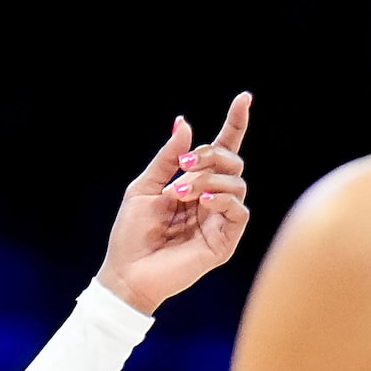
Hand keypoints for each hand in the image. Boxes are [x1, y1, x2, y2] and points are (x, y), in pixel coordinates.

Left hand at [97, 94, 252, 313]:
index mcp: (195, 184)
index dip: (235, 124)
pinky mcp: (225, 242)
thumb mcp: (145, 187)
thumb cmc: (132, 233)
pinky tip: (202, 201)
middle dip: (211, 155)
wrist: (127, 272)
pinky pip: (240, 211)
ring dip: (208, 180)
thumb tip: (185, 122)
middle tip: (184, 165)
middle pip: (232, 162)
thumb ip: (167, 158)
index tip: (244, 98)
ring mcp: (220, 220)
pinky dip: (223, 199)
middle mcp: (212, 199)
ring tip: (180, 193)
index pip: (223, 150)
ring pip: (236, 184)